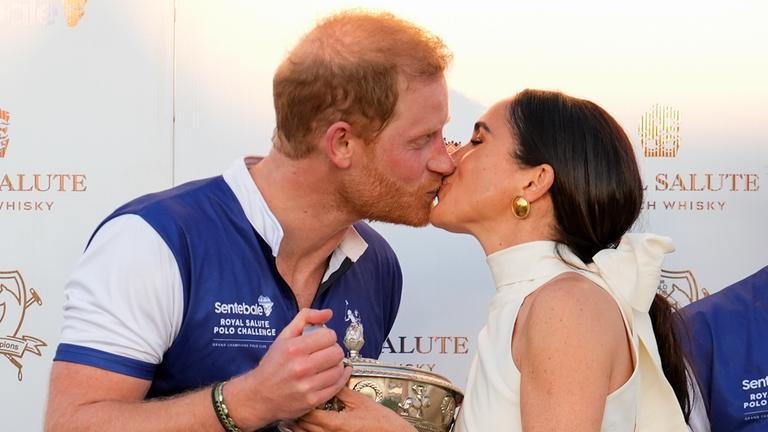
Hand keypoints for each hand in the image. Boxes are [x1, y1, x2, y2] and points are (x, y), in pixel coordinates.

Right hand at [227, 308, 351, 428]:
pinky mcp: (312, 401)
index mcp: (294, 348)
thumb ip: (306, 318)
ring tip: (327, 365)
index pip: (329, 336)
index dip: (328, 336)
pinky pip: (337, 386)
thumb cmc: (272, 365)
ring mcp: (307, 386)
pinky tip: (333, 375)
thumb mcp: (284, 336)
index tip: (322, 340)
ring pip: (339, 369)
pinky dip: (339, 379)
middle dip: (333, 350)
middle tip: (326, 353)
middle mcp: (300, 367)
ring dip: (336, 365)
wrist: (258, 396)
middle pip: (337, 352)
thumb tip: (328, 313)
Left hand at [290, 387, 414, 431]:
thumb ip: (341, 390)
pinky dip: (309, 431)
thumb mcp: (360, 401)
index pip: (308, 412)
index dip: (302, 402)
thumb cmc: (380, 421)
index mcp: (335, 423)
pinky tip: (310, 425)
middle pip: (302, 426)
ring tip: (299, 413)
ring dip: (300, 425)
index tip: (301, 392)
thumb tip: (329, 378)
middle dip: (298, 413)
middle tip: (296, 400)